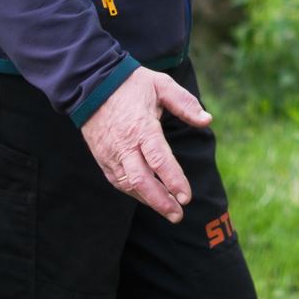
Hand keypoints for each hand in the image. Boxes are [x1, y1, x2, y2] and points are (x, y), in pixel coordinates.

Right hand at [79, 67, 212, 221]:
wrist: (91, 84)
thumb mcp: (161, 85)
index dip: (173, 180)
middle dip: (161, 201)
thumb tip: (208, 120)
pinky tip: (149, 198)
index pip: (158, 159)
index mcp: (141, 127)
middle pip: (141, 180)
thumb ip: (185, 104)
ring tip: (169, 211)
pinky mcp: (102, 158)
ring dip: (149, 201)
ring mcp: (111, 154)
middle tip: (178, 215)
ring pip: (128, 185)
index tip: (187, 197)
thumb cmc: (131, 84)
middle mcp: (124, 145)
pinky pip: (118, 181)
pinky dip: (134, 193)